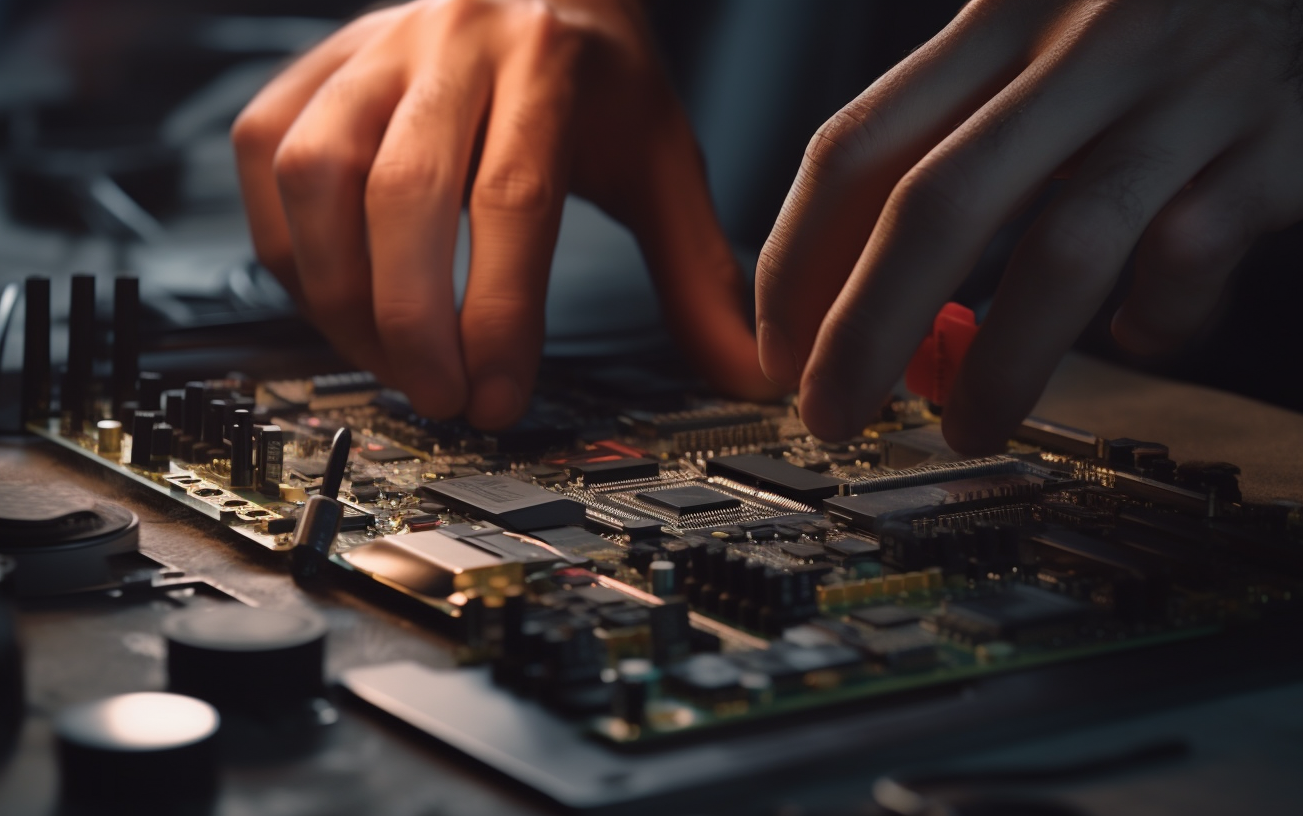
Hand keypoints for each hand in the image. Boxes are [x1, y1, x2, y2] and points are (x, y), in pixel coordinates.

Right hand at [234, 0, 777, 427]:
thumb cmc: (597, 78)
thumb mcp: (664, 161)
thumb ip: (699, 270)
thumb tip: (749, 371)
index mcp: (549, 62)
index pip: (513, 199)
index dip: (497, 315)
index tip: (497, 398)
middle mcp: (450, 43)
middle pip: (402, 193)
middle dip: (411, 320)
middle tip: (439, 399)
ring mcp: (370, 49)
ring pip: (316, 175)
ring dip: (341, 293)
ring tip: (389, 360)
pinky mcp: (313, 66)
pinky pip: (267, 155)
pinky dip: (287, 243)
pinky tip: (335, 296)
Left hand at [757, 0, 1302, 453]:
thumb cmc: (1176, 2)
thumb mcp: (1056, 19)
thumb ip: (972, 124)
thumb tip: (874, 271)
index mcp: (1002, 16)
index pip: (858, 145)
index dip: (799, 259)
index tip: (778, 342)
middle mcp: (1081, 47)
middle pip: (934, 205)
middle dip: (864, 330)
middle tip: (828, 412)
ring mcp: (1182, 95)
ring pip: (1062, 249)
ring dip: (1000, 364)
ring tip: (967, 427)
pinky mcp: (1278, 144)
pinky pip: (1192, 259)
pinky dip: (1157, 321)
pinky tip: (1141, 334)